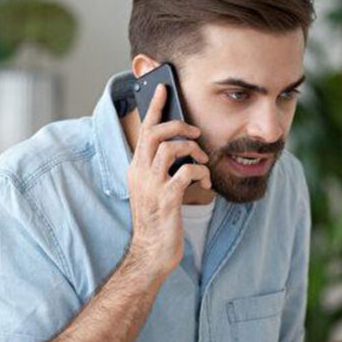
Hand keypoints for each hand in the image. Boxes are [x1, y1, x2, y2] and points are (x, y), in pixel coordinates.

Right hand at [126, 84, 211, 276]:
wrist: (151, 252)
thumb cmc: (158, 220)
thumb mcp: (154, 188)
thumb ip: (161, 168)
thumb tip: (181, 147)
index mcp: (136, 168)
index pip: (143, 130)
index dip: (154, 107)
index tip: (163, 88)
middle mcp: (140, 173)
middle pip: (155, 133)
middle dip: (178, 126)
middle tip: (195, 133)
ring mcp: (152, 186)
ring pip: (170, 149)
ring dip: (192, 150)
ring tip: (201, 161)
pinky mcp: (167, 199)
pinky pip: (186, 173)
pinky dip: (200, 172)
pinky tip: (204, 181)